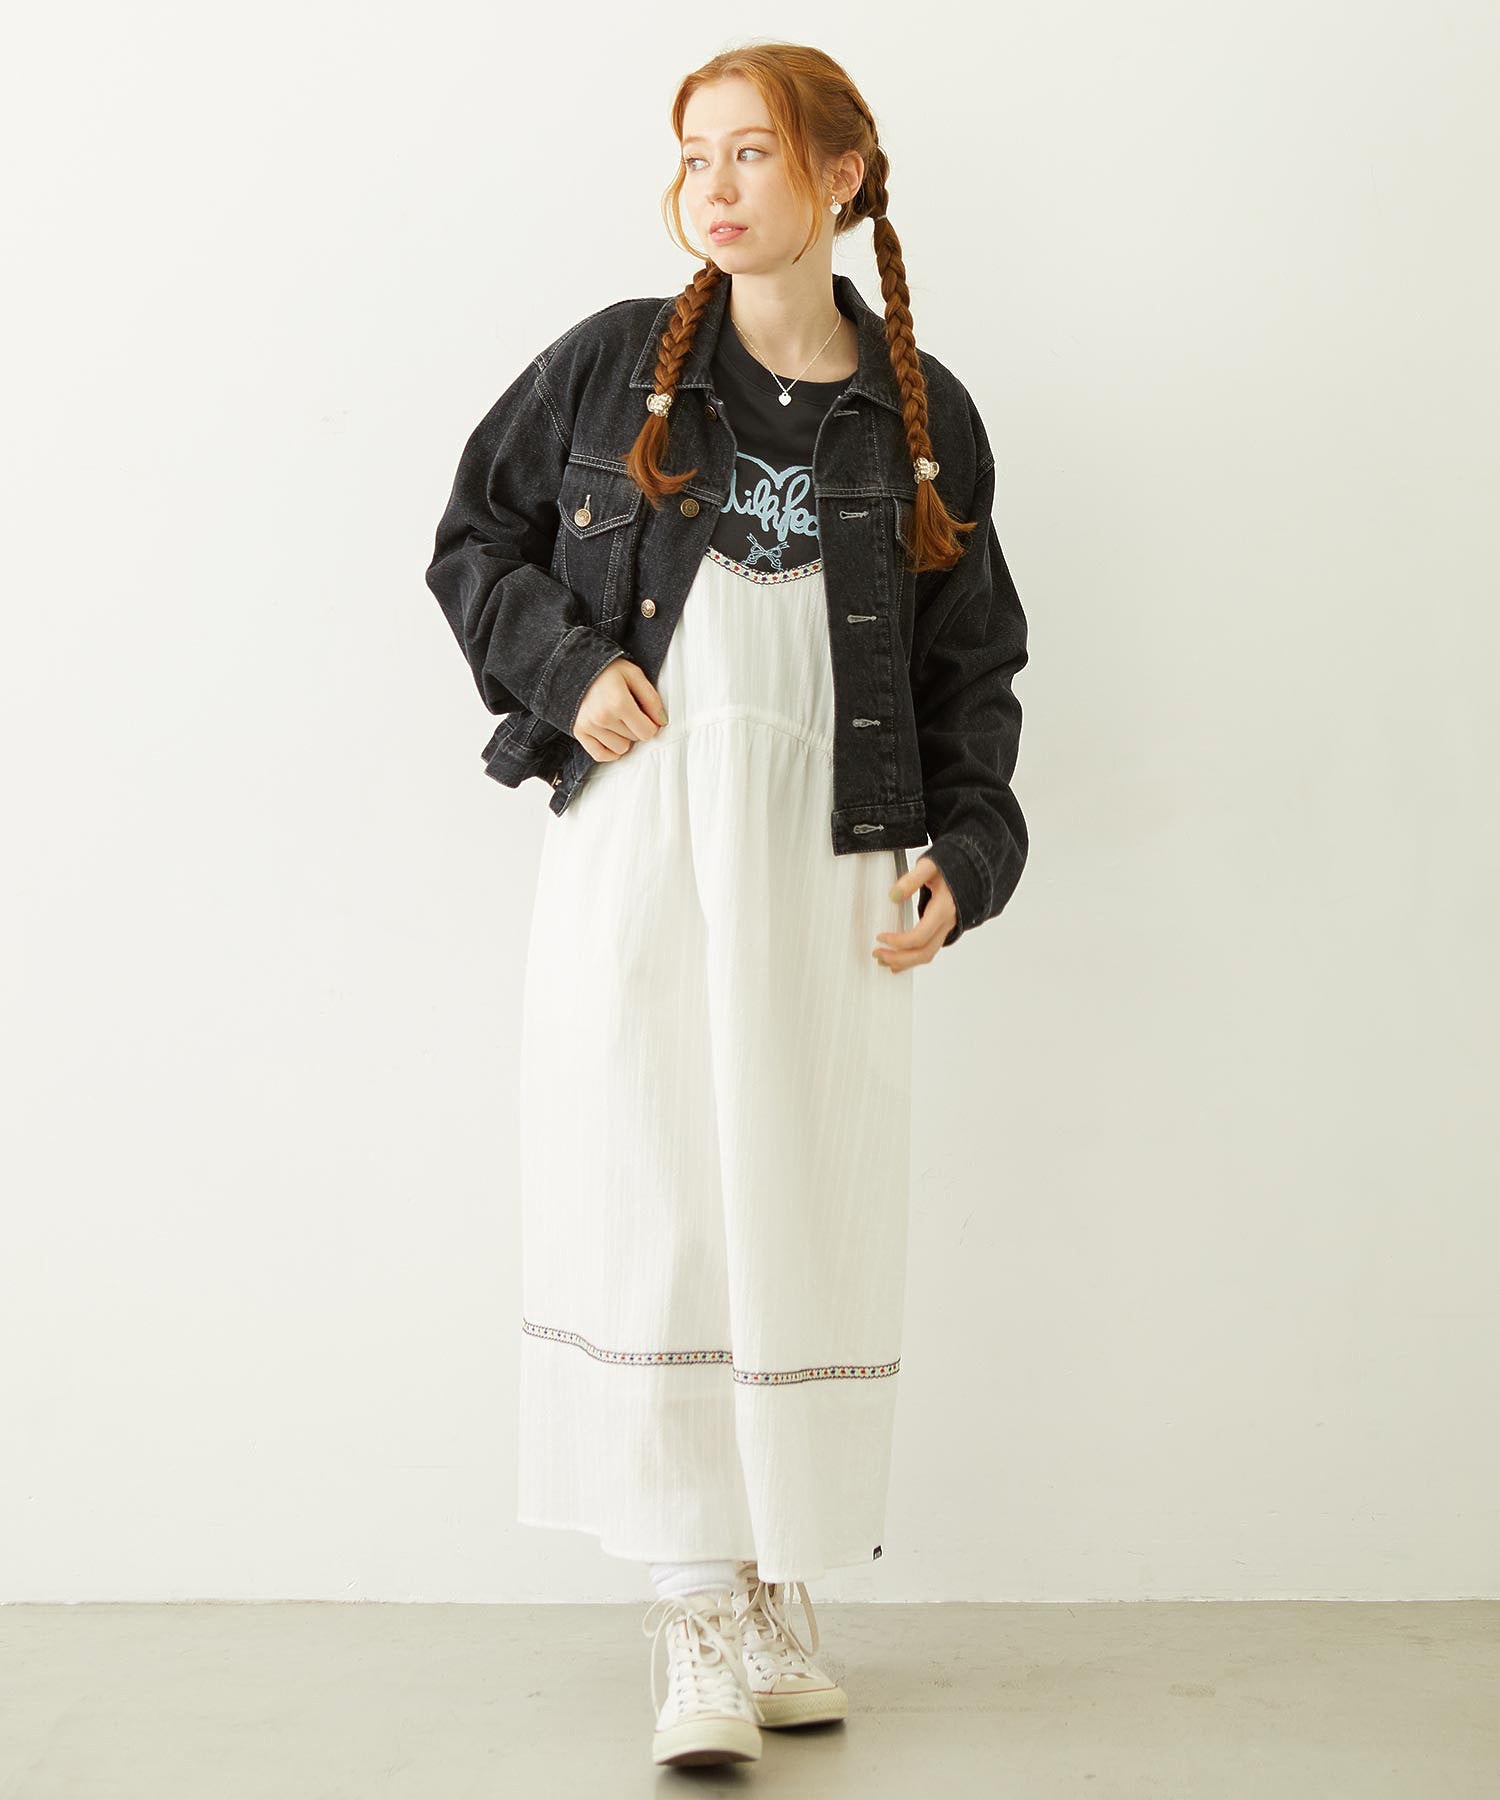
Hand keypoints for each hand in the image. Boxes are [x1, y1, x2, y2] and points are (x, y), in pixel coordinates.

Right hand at [572, 660, 667, 762]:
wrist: (575, 665)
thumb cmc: (607, 669)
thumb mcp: (634, 674)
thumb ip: (651, 699)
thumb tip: (662, 721)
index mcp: (619, 702)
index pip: (647, 732)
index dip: (650, 724)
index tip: (645, 715)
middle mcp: (603, 717)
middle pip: (634, 739)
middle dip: (636, 727)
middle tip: (628, 711)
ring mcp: (589, 726)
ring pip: (620, 749)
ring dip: (623, 738)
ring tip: (617, 719)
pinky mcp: (579, 732)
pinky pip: (600, 755)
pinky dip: (609, 750)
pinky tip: (611, 737)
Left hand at [873, 855, 955, 971]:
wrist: (972, 867)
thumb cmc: (952, 865)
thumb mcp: (930, 866)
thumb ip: (911, 880)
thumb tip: (893, 896)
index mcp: (943, 909)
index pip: (920, 936)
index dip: (898, 941)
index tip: (880, 937)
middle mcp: (947, 923)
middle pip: (924, 952)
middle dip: (899, 958)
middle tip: (877, 954)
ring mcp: (947, 927)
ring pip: (928, 954)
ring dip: (905, 962)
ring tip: (883, 961)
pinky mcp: (943, 928)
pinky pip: (930, 949)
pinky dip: (913, 958)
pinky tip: (899, 960)